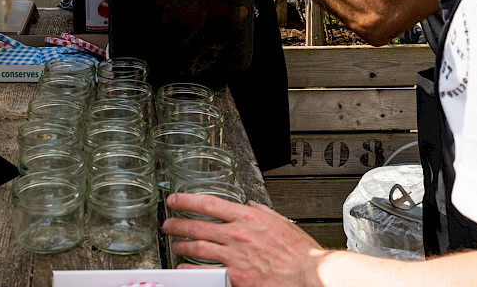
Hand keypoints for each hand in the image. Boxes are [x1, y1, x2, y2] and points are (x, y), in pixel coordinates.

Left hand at [163, 193, 327, 286]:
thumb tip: (251, 205)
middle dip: (177, 223)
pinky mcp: (235, 276)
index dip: (186, 201)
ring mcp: (234, 255)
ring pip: (197, 247)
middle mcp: (237, 234)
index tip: (174, 200)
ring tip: (175, 245)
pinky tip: (183, 269)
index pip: (208, 203)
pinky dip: (190, 270)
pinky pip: (205, 272)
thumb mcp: (281, 222)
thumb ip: (262, 212)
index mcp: (248, 217)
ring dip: (182, 245)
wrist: (309, 274)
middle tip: (167, 224)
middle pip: (197, 225)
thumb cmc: (299, 252)